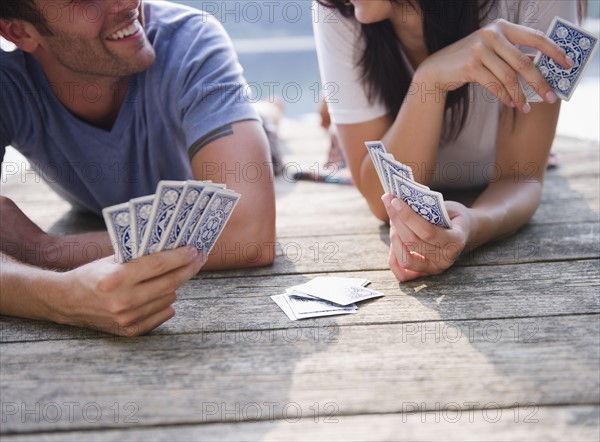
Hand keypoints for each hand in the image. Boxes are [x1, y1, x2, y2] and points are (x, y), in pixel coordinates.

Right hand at [57, 246, 206, 335]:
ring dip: (173, 286)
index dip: (180, 257)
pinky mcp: (129, 331)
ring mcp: (127, 318)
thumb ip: (140, 257)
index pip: (158, 265)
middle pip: (169, 283)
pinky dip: (166, 304)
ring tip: (172, 275)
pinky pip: (162, 315)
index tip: (195, 250)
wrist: (67, 302)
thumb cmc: (93, 274)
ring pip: (169, 298)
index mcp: (117, 278)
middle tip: (199, 259)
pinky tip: (163, 294)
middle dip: (188, 269)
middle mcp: (123, 300)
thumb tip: (175, 249)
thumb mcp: (112, 259)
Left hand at [382, 194, 472, 281]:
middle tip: (389, 203)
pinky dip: (393, 259)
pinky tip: (393, 239)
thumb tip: (399, 200)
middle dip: (397, 221)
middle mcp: (445, 259)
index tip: (395, 201)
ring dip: (394, 237)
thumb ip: (427, 207)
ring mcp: (434, 269)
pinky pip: (402, 274)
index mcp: (456, 241)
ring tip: (393, 220)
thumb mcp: (447, 207)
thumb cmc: (452, 216)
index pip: (427, 232)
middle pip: (413, 242)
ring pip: (405, 258)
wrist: (462, 231)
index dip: (408, 216)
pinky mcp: (423, 274)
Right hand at [417, 19, 573, 112]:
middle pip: (523, 61)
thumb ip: (513, 56)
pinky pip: (494, 85)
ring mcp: (480, 49)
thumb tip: (540, 68)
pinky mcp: (470, 65)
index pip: (535, 37)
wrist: (437, 70)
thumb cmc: (469, 62)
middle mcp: (492, 34)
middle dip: (539, 82)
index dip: (554, 51)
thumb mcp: (493, 52)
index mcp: (501, 27)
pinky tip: (511, 104)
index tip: (567, 64)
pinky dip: (505, 96)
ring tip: (526, 108)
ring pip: (509, 76)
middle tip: (551, 96)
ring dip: (520, 95)